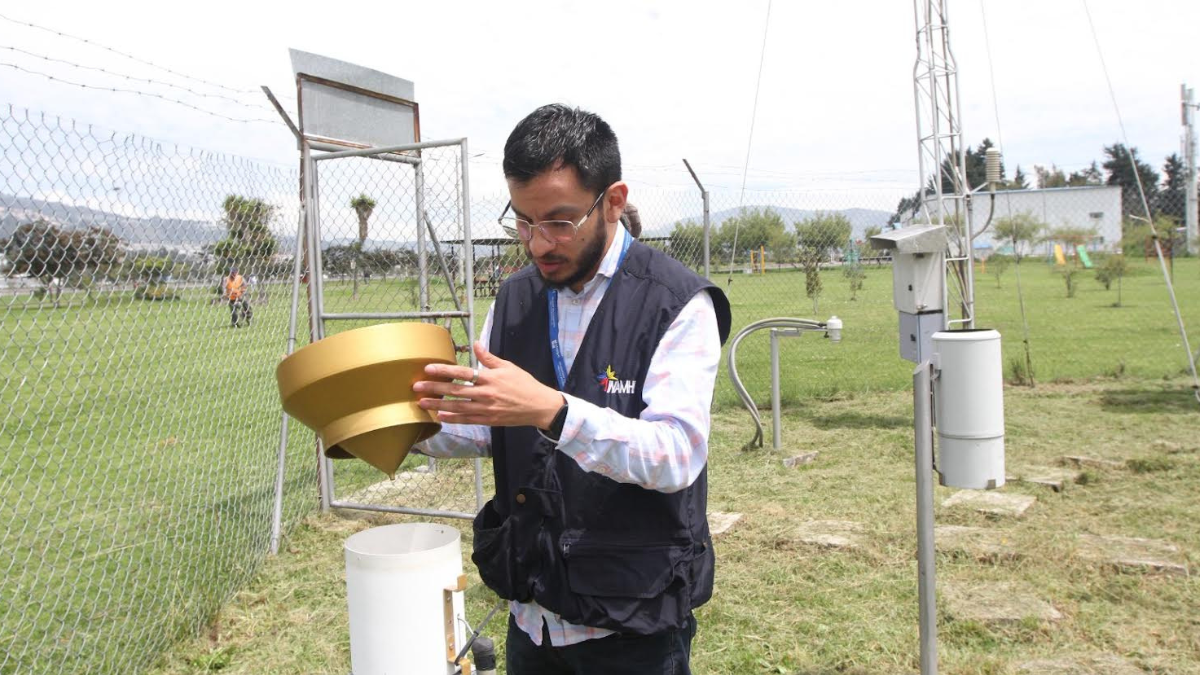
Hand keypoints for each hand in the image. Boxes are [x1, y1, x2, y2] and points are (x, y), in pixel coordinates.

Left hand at [413, 342, 563, 428]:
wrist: (539, 406)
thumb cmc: (524, 384)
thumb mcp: (508, 367)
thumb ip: (489, 357)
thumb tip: (475, 344)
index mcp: (490, 377)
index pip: (462, 373)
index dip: (444, 370)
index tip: (428, 369)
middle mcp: (486, 393)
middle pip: (455, 391)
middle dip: (434, 388)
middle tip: (416, 387)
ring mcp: (486, 408)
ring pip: (457, 407)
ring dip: (438, 404)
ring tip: (422, 402)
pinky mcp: (488, 420)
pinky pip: (467, 420)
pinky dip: (453, 418)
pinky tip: (440, 416)